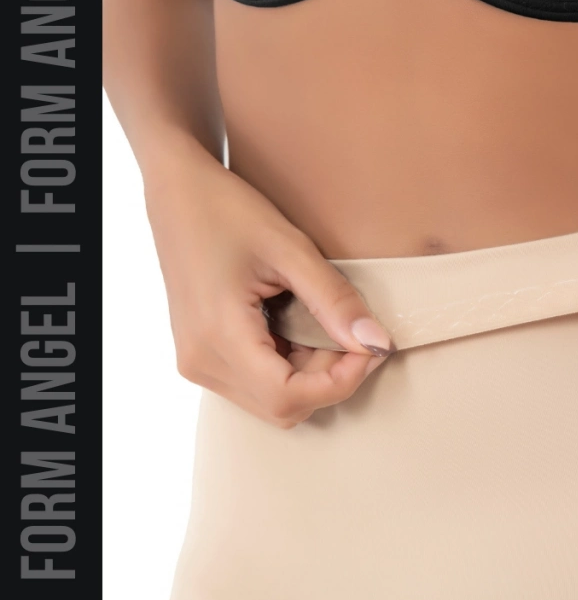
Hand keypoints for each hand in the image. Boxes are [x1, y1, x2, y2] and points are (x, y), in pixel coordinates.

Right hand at [144, 139, 391, 425]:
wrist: (177, 192)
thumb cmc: (227, 210)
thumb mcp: (290, 248)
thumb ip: (334, 300)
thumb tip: (377, 342)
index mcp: (218, 337)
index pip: (289, 396)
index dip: (341, 382)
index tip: (372, 347)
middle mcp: (201, 361)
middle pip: (282, 407)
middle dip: (330, 380)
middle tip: (355, 334)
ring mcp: (197, 362)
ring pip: (271, 402)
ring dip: (311, 375)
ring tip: (326, 325)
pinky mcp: (201, 355)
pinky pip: (255, 384)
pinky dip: (289, 367)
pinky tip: (299, 326)